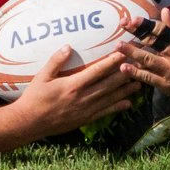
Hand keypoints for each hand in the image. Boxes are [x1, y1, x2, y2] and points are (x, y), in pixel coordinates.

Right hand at [14, 47, 138, 137]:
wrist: (30, 122)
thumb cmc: (35, 97)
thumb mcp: (42, 76)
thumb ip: (56, 61)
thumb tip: (68, 46)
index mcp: (73, 84)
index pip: (97, 71)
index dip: (112, 62)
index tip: (124, 53)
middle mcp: (83, 97)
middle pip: (109, 84)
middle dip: (125, 74)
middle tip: (138, 66)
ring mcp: (86, 109)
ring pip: (110, 98)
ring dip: (126, 90)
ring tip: (139, 83)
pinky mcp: (85, 119)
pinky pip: (105, 112)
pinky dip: (117, 107)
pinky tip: (128, 103)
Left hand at [116, 8, 169, 99]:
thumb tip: (164, 9)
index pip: (161, 30)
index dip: (145, 25)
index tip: (132, 20)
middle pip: (153, 43)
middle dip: (136, 33)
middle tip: (121, 26)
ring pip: (148, 59)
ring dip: (132, 52)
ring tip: (117, 46)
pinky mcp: (166, 85)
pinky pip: (148, 77)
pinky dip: (136, 72)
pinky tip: (124, 67)